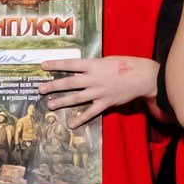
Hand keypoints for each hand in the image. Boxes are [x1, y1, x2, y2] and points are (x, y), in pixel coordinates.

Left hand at [37, 54, 159, 125]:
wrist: (142, 77)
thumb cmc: (126, 65)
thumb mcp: (106, 60)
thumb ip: (93, 66)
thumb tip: (80, 69)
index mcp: (93, 65)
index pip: (70, 64)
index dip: (55, 64)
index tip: (42, 65)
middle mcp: (93, 79)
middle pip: (69, 83)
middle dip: (53, 86)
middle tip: (40, 89)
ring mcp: (99, 92)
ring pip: (76, 98)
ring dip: (62, 102)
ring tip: (50, 105)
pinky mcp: (105, 103)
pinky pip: (91, 112)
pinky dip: (81, 119)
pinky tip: (71, 124)